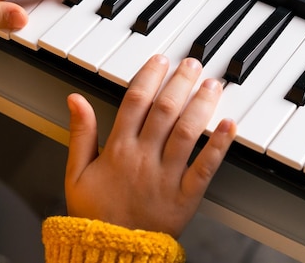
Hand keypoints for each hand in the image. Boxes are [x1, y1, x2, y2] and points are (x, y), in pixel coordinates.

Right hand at [65, 54, 236, 237]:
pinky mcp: (186, 196)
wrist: (112, 252)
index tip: (160, 60)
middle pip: (165, 110)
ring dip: (201, 105)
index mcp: (117, 150)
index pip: (135, 102)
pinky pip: (205, 168)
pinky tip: (229, 125)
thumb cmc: (94, 213)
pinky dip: (218, 145)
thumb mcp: (76, 173)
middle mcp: (143, 158)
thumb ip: (80, 133)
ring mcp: (166, 177)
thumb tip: (76, 99)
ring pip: (186, 132)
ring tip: (212, 85)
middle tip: (193, 63)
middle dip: (180, 82)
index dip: (149, 76)